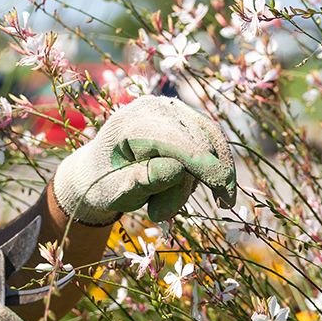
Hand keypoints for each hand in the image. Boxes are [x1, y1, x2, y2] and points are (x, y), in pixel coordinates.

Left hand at [53, 95, 235, 224]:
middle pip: (196, 142)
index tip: (224, 196)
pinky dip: (211, 167)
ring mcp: (170, 107)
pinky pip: (212, 140)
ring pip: (209, 142)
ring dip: (201, 177)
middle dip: (195, 182)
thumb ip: (142, 182)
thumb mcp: (115, 192)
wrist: (97, 171)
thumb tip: (177, 169)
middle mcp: (152, 107)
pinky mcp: (185, 115)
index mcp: (128, 123)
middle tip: (159, 213)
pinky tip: (203, 188)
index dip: (202, 166)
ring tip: (162, 200)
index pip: (173, 141)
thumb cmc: (104, 184)